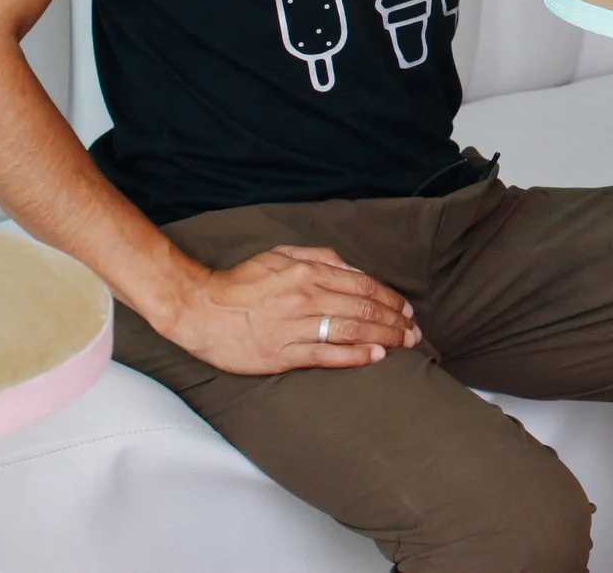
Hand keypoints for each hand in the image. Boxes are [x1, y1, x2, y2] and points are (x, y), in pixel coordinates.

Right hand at [159, 245, 423, 375]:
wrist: (199, 309)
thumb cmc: (241, 281)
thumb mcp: (281, 255)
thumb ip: (320, 258)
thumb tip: (354, 268)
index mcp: (307, 273)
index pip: (361, 285)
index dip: (389, 298)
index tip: (406, 309)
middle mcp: (305, 298)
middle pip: (363, 308)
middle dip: (394, 320)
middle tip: (414, 331)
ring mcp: (294, 327)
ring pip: (351, 330)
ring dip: (384, 337)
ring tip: (404, 344)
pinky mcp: (281, 353)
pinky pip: (326, 355)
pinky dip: (354, 356)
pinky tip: (375, 357)